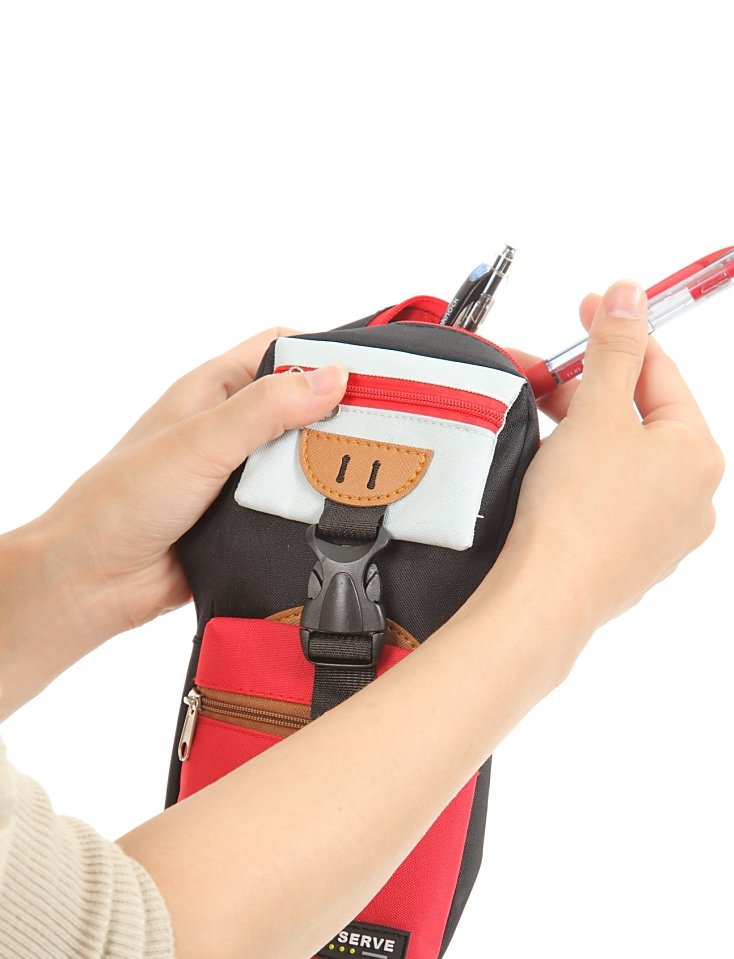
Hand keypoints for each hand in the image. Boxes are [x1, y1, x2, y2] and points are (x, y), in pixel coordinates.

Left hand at [0, 331, 346, 718]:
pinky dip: (317, 513)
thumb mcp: (200, 442)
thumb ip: (265, 410)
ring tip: (375, 476)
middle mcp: (227, 431)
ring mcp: (238, 478)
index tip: (372, 373)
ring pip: (302, 462)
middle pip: (302, 408)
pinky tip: (344, 519)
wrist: (94, 582)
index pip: (279, 350)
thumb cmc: (122, 502)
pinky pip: (293, 510)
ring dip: (331, 470)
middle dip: (341, 417)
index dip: (324, 353)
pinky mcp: (247, 523)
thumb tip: (333, 377)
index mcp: (211, 393)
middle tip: (389, 431)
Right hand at [502, 280, 723, 656]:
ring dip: (580, 433)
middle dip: (587, 390)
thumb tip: (631, 295)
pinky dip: (580, 477)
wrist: (546, 596)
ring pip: (622, 461)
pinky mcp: (630, 560)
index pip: (659, 373)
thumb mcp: (595, 410)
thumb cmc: (576, 511)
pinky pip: (609, 500)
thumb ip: (614, 347)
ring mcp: (664, 534)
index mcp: (699, 453)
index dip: (617, 336)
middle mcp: (694, 496)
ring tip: (538, 423)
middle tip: (543, 374)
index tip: (586, 311)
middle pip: (639, 418)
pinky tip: (548, 474)